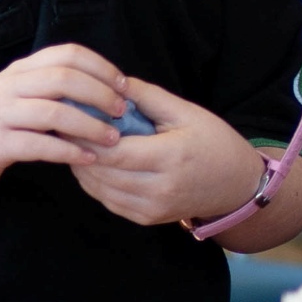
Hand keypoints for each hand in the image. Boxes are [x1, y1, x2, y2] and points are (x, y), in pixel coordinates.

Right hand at [0, 44, 128, 196]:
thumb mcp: (20, 98)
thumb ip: (52, 89)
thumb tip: (104, 88)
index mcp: (19, 71)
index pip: (67, 53)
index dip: (101, 67)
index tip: (125, 86)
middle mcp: (8, 86)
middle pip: (64, 78)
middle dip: (101, 94)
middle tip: (122, 112)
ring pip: (54, 112)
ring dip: (90, 126)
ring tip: (113, 139)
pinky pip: (39, 145)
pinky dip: (68, 151)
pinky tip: (88, 159)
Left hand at [71, 77, 270, 227]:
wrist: (237, 185)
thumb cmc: (215, 143)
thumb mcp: (187, 112)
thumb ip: (148, 97)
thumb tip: (112, 82)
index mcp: (170, 157)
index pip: (112, 151)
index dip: (84, 136)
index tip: (70, 116)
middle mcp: (158, 188)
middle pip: (100, 171)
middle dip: (77, 148)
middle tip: (64, 126)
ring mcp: (151, 208)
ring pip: (98, 188)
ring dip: (82, 165)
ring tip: (74, 143)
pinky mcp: (146, 218)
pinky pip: (107, 200)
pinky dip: (94, 181)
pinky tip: (94, 162)